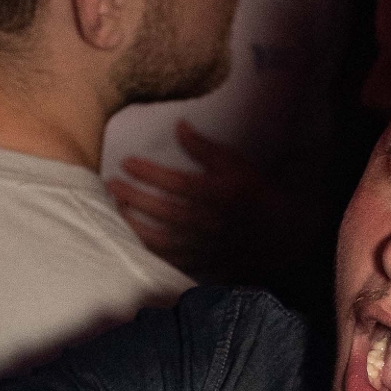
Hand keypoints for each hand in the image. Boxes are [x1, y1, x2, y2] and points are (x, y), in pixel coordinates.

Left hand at [106, 124, 276, 275]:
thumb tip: (179, 127)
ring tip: (118, 211)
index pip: (176, 183)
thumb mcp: (236, 165)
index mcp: (216, 195)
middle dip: (134, 198)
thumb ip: (206, 148)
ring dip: (136, 226)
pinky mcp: (203, 263)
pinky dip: (152, 252)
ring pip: (163, 239)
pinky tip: (136, 240)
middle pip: (163, 211)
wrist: (278, 236)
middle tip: (112, 185)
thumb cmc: (254, 194)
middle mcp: (207, 222)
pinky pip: (172, 261)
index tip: (127, 162)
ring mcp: (204, 247)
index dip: (149, 173)